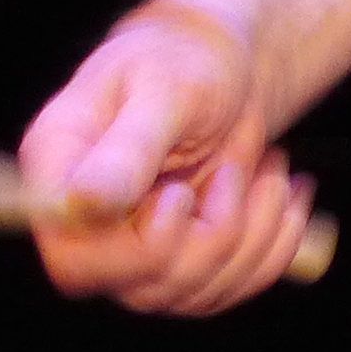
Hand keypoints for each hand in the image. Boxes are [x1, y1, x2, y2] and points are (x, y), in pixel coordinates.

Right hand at [18, 0, 317, 315]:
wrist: (226, 67)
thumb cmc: (186, 59)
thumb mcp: (166, 87)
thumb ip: (128, 148)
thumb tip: (84, 203)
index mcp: (61, 173)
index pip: (74, 260)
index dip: (137, 248)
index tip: (182, 195)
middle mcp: (89, 225)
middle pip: (138, 287)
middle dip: (212, 235)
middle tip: (239, 166)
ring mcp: (133, 252)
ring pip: (193, 293)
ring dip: (254, 230)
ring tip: (272, 162)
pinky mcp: (180, 263)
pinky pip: (228, 288)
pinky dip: (273, 244)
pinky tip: (289, 193)